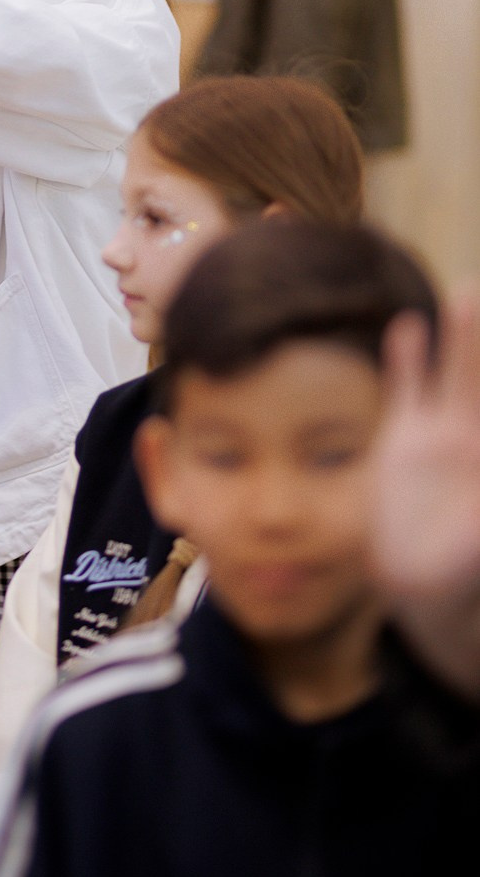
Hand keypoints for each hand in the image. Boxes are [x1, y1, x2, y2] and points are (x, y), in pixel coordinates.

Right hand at [375, 296, 479, 598]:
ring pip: (456, 372)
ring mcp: (442, 431)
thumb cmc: (463, 572)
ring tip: (466, 292)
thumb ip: (477, 525)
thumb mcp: (477, 546)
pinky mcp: (405, 436)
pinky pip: (408, 388)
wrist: (418, 584)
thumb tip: (478, 509)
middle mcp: (477, 435)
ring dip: (462, 335)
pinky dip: (407, 360)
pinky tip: (409, 326)